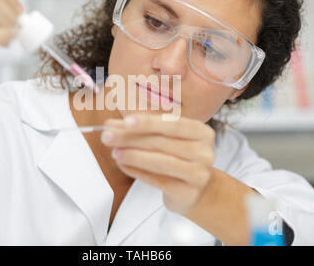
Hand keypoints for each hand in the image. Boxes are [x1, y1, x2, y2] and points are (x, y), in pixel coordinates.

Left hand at [101, 114, 215, 214]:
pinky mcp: (188, 192)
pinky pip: (158, 180)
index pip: (173, 124)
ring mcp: (199, 173)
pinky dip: (137, 171)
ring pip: (161, 162)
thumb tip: (112, 125)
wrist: (195, 190)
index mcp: (201, 132)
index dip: (149, 122)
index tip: (126, 121)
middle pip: (163, 142)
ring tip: (115, 152)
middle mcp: (204, 152)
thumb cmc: (177, 158)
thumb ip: (141, 129)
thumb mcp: (165, 139)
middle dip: (131, 138)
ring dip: (134, 156)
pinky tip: (123, 165)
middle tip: (108, 136)